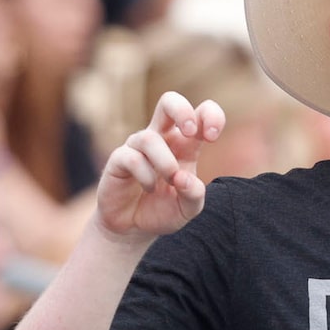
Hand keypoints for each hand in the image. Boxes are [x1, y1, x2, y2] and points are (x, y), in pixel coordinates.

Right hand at [94, 92, 225, 244]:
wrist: (132, 228)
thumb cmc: (163, 211)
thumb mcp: (187, 209)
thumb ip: (194, 195)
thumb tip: (183, 178)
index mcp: (185, 145)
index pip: (200, 113)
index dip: (211, 116)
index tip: (211, 137)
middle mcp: (162, 139)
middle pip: (168, 101)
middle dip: (182, 110)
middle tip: (190, 133)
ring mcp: (138, 147)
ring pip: (149, 138)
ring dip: (165, 162)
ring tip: (171, 181)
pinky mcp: (118, 160)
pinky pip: (132, 158)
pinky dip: (146, 175)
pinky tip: (149, 188)